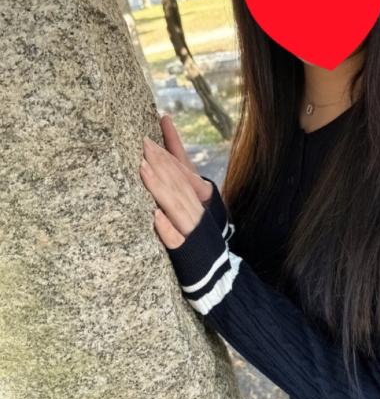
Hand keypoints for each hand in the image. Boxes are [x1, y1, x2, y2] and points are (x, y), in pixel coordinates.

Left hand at [139, 123, 211, 248]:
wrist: (217, 272)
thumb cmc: (200, 233)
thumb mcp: (195, 204)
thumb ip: (183, 179)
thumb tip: (168, 142)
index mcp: (200, 196)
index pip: (184, 167)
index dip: (172, 147)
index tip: (158, 126)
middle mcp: (197, 209)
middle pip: (178, 181)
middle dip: (162, 162)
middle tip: (143, 143)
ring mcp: (192, 230)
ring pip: (176, 205)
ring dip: (160, 188)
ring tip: (143, 170)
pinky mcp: (186, 251)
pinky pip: (175, 239)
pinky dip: (166, 228)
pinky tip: (154, 216)